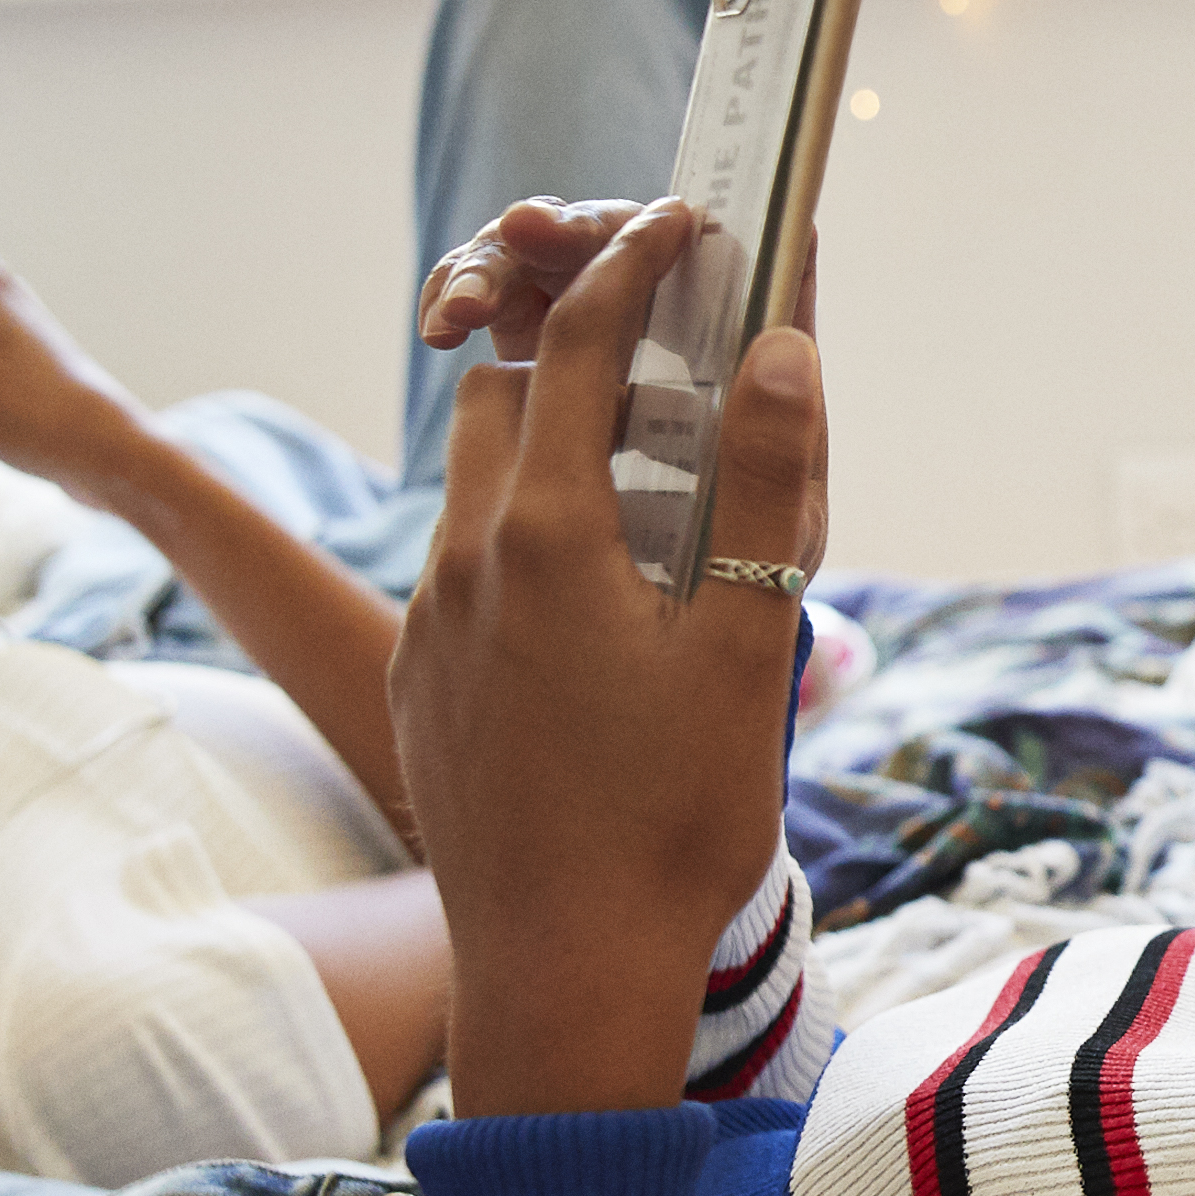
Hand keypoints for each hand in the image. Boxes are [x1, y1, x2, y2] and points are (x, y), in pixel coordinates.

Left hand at [399, 201, 829, 1113]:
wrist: (561, 972)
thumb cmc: (670, 824)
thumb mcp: (749, 650)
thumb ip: (762, 488)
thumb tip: (777, 349)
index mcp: (549, 535)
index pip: (579, 344)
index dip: (632, 263)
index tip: (681, 222)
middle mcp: (466, 561)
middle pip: (505, 393)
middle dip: (576, 348)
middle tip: (668, 357)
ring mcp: (429, 625)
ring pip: (473, 481)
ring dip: (543, 447)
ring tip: (637, 489)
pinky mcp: (417, 684)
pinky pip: (462, 568)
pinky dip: (522, 538)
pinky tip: (592, 607)